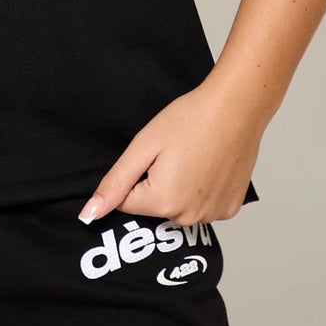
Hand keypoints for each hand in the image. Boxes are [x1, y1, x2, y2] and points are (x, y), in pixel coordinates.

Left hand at [77, 78, 264, 225]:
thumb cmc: (191, 119)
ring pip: (179, 206)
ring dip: (179, 186)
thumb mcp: (143, 145)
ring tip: (192, 156)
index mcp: (163, 202)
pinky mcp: (230, 208)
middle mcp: (189, 217)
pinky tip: (208, 164)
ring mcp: (213, 215)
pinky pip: (203, 205)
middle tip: (173, 152)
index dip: (135, 175)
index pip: (127, 202)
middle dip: (156, 182)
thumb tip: (90, 214)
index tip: (151, 155)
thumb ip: (116, 182)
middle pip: (154, 206)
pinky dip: (201, 188)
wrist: (235, 108)